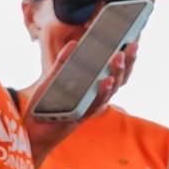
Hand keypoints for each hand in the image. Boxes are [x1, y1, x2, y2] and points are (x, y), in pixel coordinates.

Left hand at [24, 41, 135, 164]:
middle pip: (120, 78)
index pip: (117, 70)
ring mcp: (91, 106)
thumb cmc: (46, 105)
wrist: (33, 129)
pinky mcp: (82, 115)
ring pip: (112, 90)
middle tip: (133, 45)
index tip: (134, 40)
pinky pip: (96, 103)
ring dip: (117, 73)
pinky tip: (106, 79)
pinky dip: (103, 91)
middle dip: (129, 62)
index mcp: (94, 86)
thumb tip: (74, 44)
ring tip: (119, 56)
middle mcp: (97, 96)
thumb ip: (64, 62)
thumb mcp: (55, 78)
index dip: (128, 57)